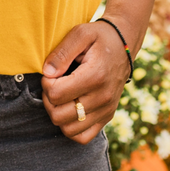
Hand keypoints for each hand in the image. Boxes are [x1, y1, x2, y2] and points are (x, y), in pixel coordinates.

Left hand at [40, 21, 130, 144]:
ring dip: (57, 114)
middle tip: (54, 84)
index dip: (46, 83)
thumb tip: (47, 73)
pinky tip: (69, 109)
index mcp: (95, 76)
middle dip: (49, 99)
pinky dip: (71, 127)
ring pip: (68, 129)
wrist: (123, 45)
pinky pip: (83, 137)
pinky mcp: (107, 117)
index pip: (56, 94)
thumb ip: (61, 53)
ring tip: (61, 96)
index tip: (52, 72)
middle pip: (58, 115)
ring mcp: (106, 110)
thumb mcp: (80, 33)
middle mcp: (102, 98)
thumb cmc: (98, 37)